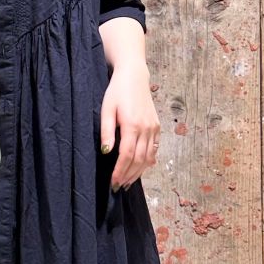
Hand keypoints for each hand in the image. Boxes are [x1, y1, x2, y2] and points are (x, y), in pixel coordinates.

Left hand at [100, 61, 159, 189]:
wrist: (134, 76)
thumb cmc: (116, 92)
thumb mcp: (106, 109)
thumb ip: (107, 132)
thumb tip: (106, 152)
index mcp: (132, 125)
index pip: (127, 156)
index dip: (120, 171)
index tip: (113, 182)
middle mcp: (146, 128)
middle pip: (139, 160)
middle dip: (128, 176)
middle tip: (119, 187)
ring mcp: (154, 128)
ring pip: (148, 157)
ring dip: (138, 172)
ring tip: (128, 182)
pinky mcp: (157, 126)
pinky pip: (154, 149)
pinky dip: (147, 162)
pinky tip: (139, 169)